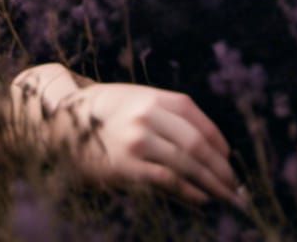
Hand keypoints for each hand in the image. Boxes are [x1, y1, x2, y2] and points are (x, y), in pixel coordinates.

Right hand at [52, 82, 247, 210]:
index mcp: (157, 98)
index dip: (218, 142)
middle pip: (196, 144)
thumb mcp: (139, 102)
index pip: (198, 121)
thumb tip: (206, 149)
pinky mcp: (125, 164)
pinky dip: (187, 190)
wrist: (62, 121)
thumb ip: (169, 118)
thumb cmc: (108, 113)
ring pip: (185, 162)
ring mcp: (137, 139)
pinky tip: (201, 199)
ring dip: (210, 182)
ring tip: (224, 196)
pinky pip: (166, 179)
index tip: (229, 160)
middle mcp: (150, 115)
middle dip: (219, 167)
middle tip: (234, 185)